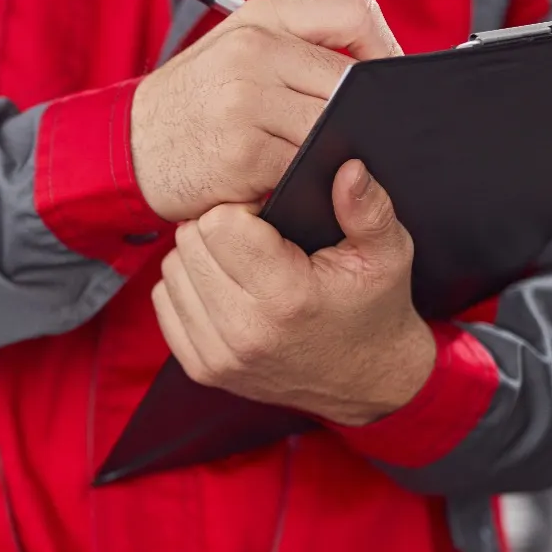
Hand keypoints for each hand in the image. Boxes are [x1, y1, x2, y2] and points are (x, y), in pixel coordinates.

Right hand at [130, 0, 402, 221]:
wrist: (123, 146)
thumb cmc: (191, 101)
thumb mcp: (234, 48)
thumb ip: (298, 46)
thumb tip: (376, 71)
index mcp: (259, 18)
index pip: (356, 15)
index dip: (387, 49)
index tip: (388, 84)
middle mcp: (253, 52)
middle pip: (351, 85)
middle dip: (360, 117)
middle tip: (353, 139)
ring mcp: (247, 104)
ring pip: (333, 132)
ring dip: (332, 156)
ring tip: (313, 165)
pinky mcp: (243, 156)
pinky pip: (305, 173)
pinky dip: (305, 185)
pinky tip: (286, 185)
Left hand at [152, 159, 434, 425]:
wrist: (368, 383)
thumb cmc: (375, 309)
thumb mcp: (387, 255)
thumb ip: (368, 209)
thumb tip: (349, 168)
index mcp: (286, 298)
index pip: (220, 224)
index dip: (241, 208)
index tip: (264, 216)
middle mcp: (245, 331)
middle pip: (190, 242)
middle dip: (217, 229)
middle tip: (251, 237)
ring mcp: (220, 357)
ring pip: (171, 270)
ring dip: (199, 258)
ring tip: (239, 262)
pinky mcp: (203, 370)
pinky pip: (164, 303)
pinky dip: (187, 287)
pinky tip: (222, 287)